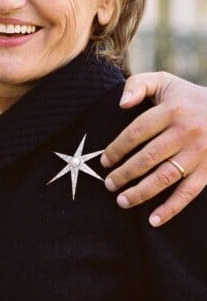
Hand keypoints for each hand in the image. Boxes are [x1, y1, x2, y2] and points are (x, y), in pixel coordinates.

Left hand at [101, 72, 206, 226]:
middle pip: (148, 157)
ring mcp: (199, 154)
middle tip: (108, 184)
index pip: (136, 132)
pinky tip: (154, 220)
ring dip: (141, 192)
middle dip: (124, 173)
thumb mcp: (163, 81)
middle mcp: (186, 133)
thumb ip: (138, 85)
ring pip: (165, 177)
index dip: (117, 148)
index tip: (104, 161)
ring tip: (121, 200)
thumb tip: (121, 104)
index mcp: (171, 111)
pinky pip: (189, 193)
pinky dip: (172, 209)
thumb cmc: (186, 97)